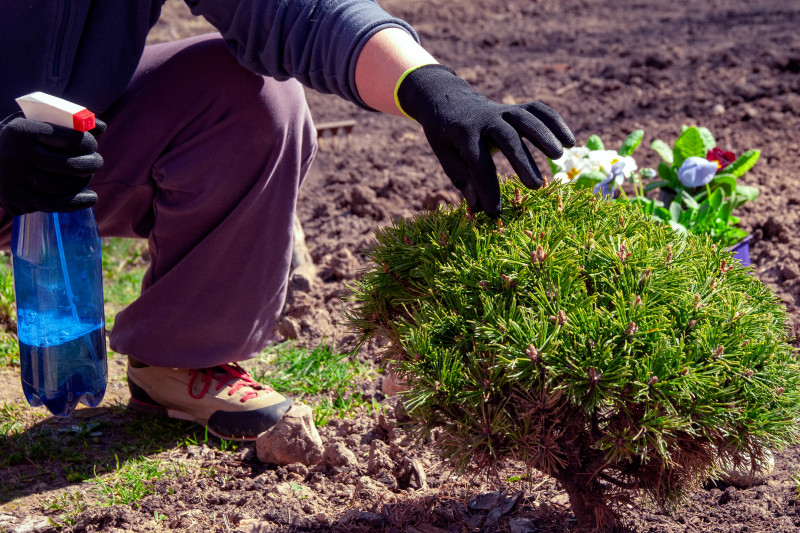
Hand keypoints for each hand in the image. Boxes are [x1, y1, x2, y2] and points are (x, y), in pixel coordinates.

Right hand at [0, 113, 104, 215]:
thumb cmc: (14, 137)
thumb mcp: (31, 121)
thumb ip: (65, 121)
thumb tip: (101, 126)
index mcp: (21, 131)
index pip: (69, 138)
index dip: (87, 142)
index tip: (92, 144)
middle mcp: (17, 156)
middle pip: (69, 165)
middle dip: (91, 163)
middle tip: (97, 161)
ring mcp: (15, 181)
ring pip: (63, 186)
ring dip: (83, 181)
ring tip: (88, 175)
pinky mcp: (16, 200)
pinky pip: (53, 205)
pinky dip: (77, 202)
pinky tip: (90, 198)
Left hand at [396, 64, 574, 215]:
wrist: (448, 100)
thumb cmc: (448, 137)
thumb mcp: (445, 156)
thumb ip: (462, 179)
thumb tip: (478, 208)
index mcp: (464, 134)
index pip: (478, 163)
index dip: (487, 188)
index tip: (495, 212)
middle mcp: (485, 119)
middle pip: (507, 137)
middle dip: (521, 161)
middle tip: (534, 185)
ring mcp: (503, 110)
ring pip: (526, 118)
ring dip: (544, 135)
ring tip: (559, 156)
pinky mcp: (516, 107)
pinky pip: (538, 110)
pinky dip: (555, 122)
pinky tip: (570, 141)